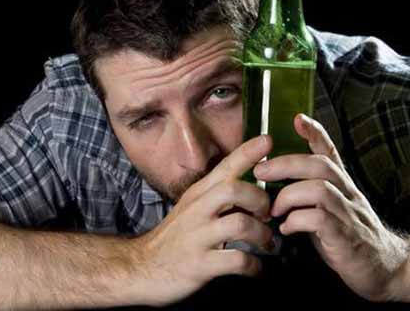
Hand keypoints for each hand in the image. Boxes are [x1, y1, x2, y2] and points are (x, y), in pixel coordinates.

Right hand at [136, 135, 274, 306]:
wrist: (142, 268)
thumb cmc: (175, 237)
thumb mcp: (192, 207)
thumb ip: (218, 194)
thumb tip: (253, 187)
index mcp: (198, 194)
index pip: (225, 166)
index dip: (248, 152)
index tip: (267, 141)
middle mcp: (197, 211)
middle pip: (234, 190)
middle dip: (260, 200)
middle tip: (268, 214)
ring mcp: (197, 237)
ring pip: (239, 224)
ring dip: (261, 234)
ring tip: (266, 242)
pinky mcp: (199, 265)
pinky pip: (237, 261)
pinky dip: (254, 266)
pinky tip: (256, 267)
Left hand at [253, 114, 407, 301]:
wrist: (387, 269)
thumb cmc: (349, 237)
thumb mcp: (330, 209)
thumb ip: (308, 194)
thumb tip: (274, 182)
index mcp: (342, 184)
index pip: (330, 151)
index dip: (315, 132)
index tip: (298, 118)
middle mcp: (348, 193)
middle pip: (319, 165)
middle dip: (286, 163)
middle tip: (260, 171)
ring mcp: (350, 214)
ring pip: (319, 189)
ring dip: (289, 196)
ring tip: (273, 210)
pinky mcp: (347, 238)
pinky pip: (320, 220)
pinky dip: (297, 221)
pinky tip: (286, 229)